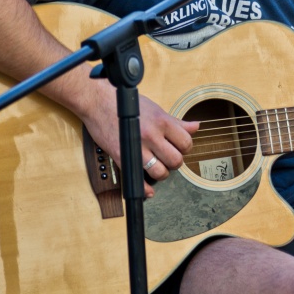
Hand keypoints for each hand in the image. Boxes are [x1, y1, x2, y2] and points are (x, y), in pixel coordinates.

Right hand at [81, 78, 198, 196]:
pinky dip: (145, 190)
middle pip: (176, 160)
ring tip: (157, 166)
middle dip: (174, 162)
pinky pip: (138, 180)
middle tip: (168, 157)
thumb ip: (176, 122)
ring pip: (160, 172)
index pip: (186, 143)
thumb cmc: (126, 104)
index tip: (178, 147)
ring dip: (161, 173)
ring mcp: (137, 148)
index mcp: (163, 121)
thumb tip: (196, 127)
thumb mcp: (155, 109)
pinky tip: (148, 190)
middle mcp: (152, 135)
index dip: (185, 147)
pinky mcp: (122, 157)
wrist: (98, 102)